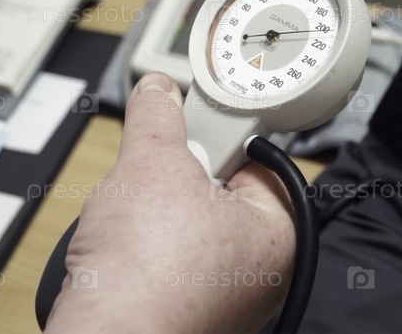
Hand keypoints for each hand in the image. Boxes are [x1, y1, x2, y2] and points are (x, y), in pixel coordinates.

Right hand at [46, 72, 295, 332]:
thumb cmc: (146, 272)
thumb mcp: (151, 162)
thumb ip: (158, 117)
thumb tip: (158, 91)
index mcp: (280, 233)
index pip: (256, 159)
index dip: (218, 135)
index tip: (194, 125)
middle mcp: (260, 273)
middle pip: (216, 191)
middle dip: (176, 177)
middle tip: (156, 180)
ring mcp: (222, 297)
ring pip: (183, 225)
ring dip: (151, 211)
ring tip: (134, 221)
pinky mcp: (185, 310)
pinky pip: (164, 261)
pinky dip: (140, 247)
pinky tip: (122, 249)